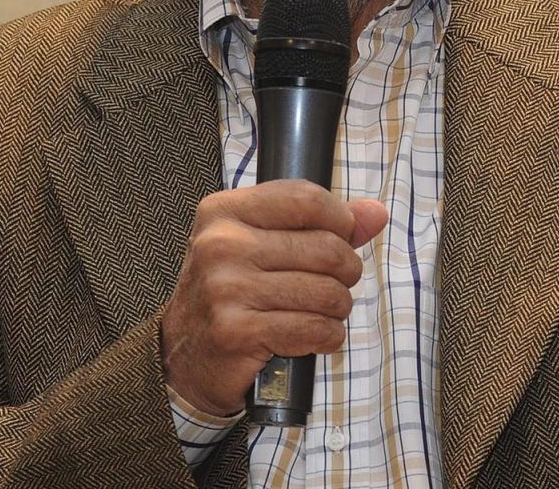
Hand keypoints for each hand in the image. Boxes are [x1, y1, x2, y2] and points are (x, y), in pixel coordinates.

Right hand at [160, 179, 389, 415]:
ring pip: (326, 292)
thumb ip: (321, 224)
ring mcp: (226, 288)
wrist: (182, 360)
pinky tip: (316, 335)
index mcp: (225, 211)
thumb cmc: (231, 293)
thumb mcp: (263, 244)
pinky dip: (328, 335)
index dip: (340, 220)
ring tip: (325, 311)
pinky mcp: (236, 332)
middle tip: (338, 283)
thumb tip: (375, 213)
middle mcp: (221, 244)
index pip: (306, 199)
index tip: (342, 238)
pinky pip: (313, 329)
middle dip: (347, 271)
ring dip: (339, 308)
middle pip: (325, 248)